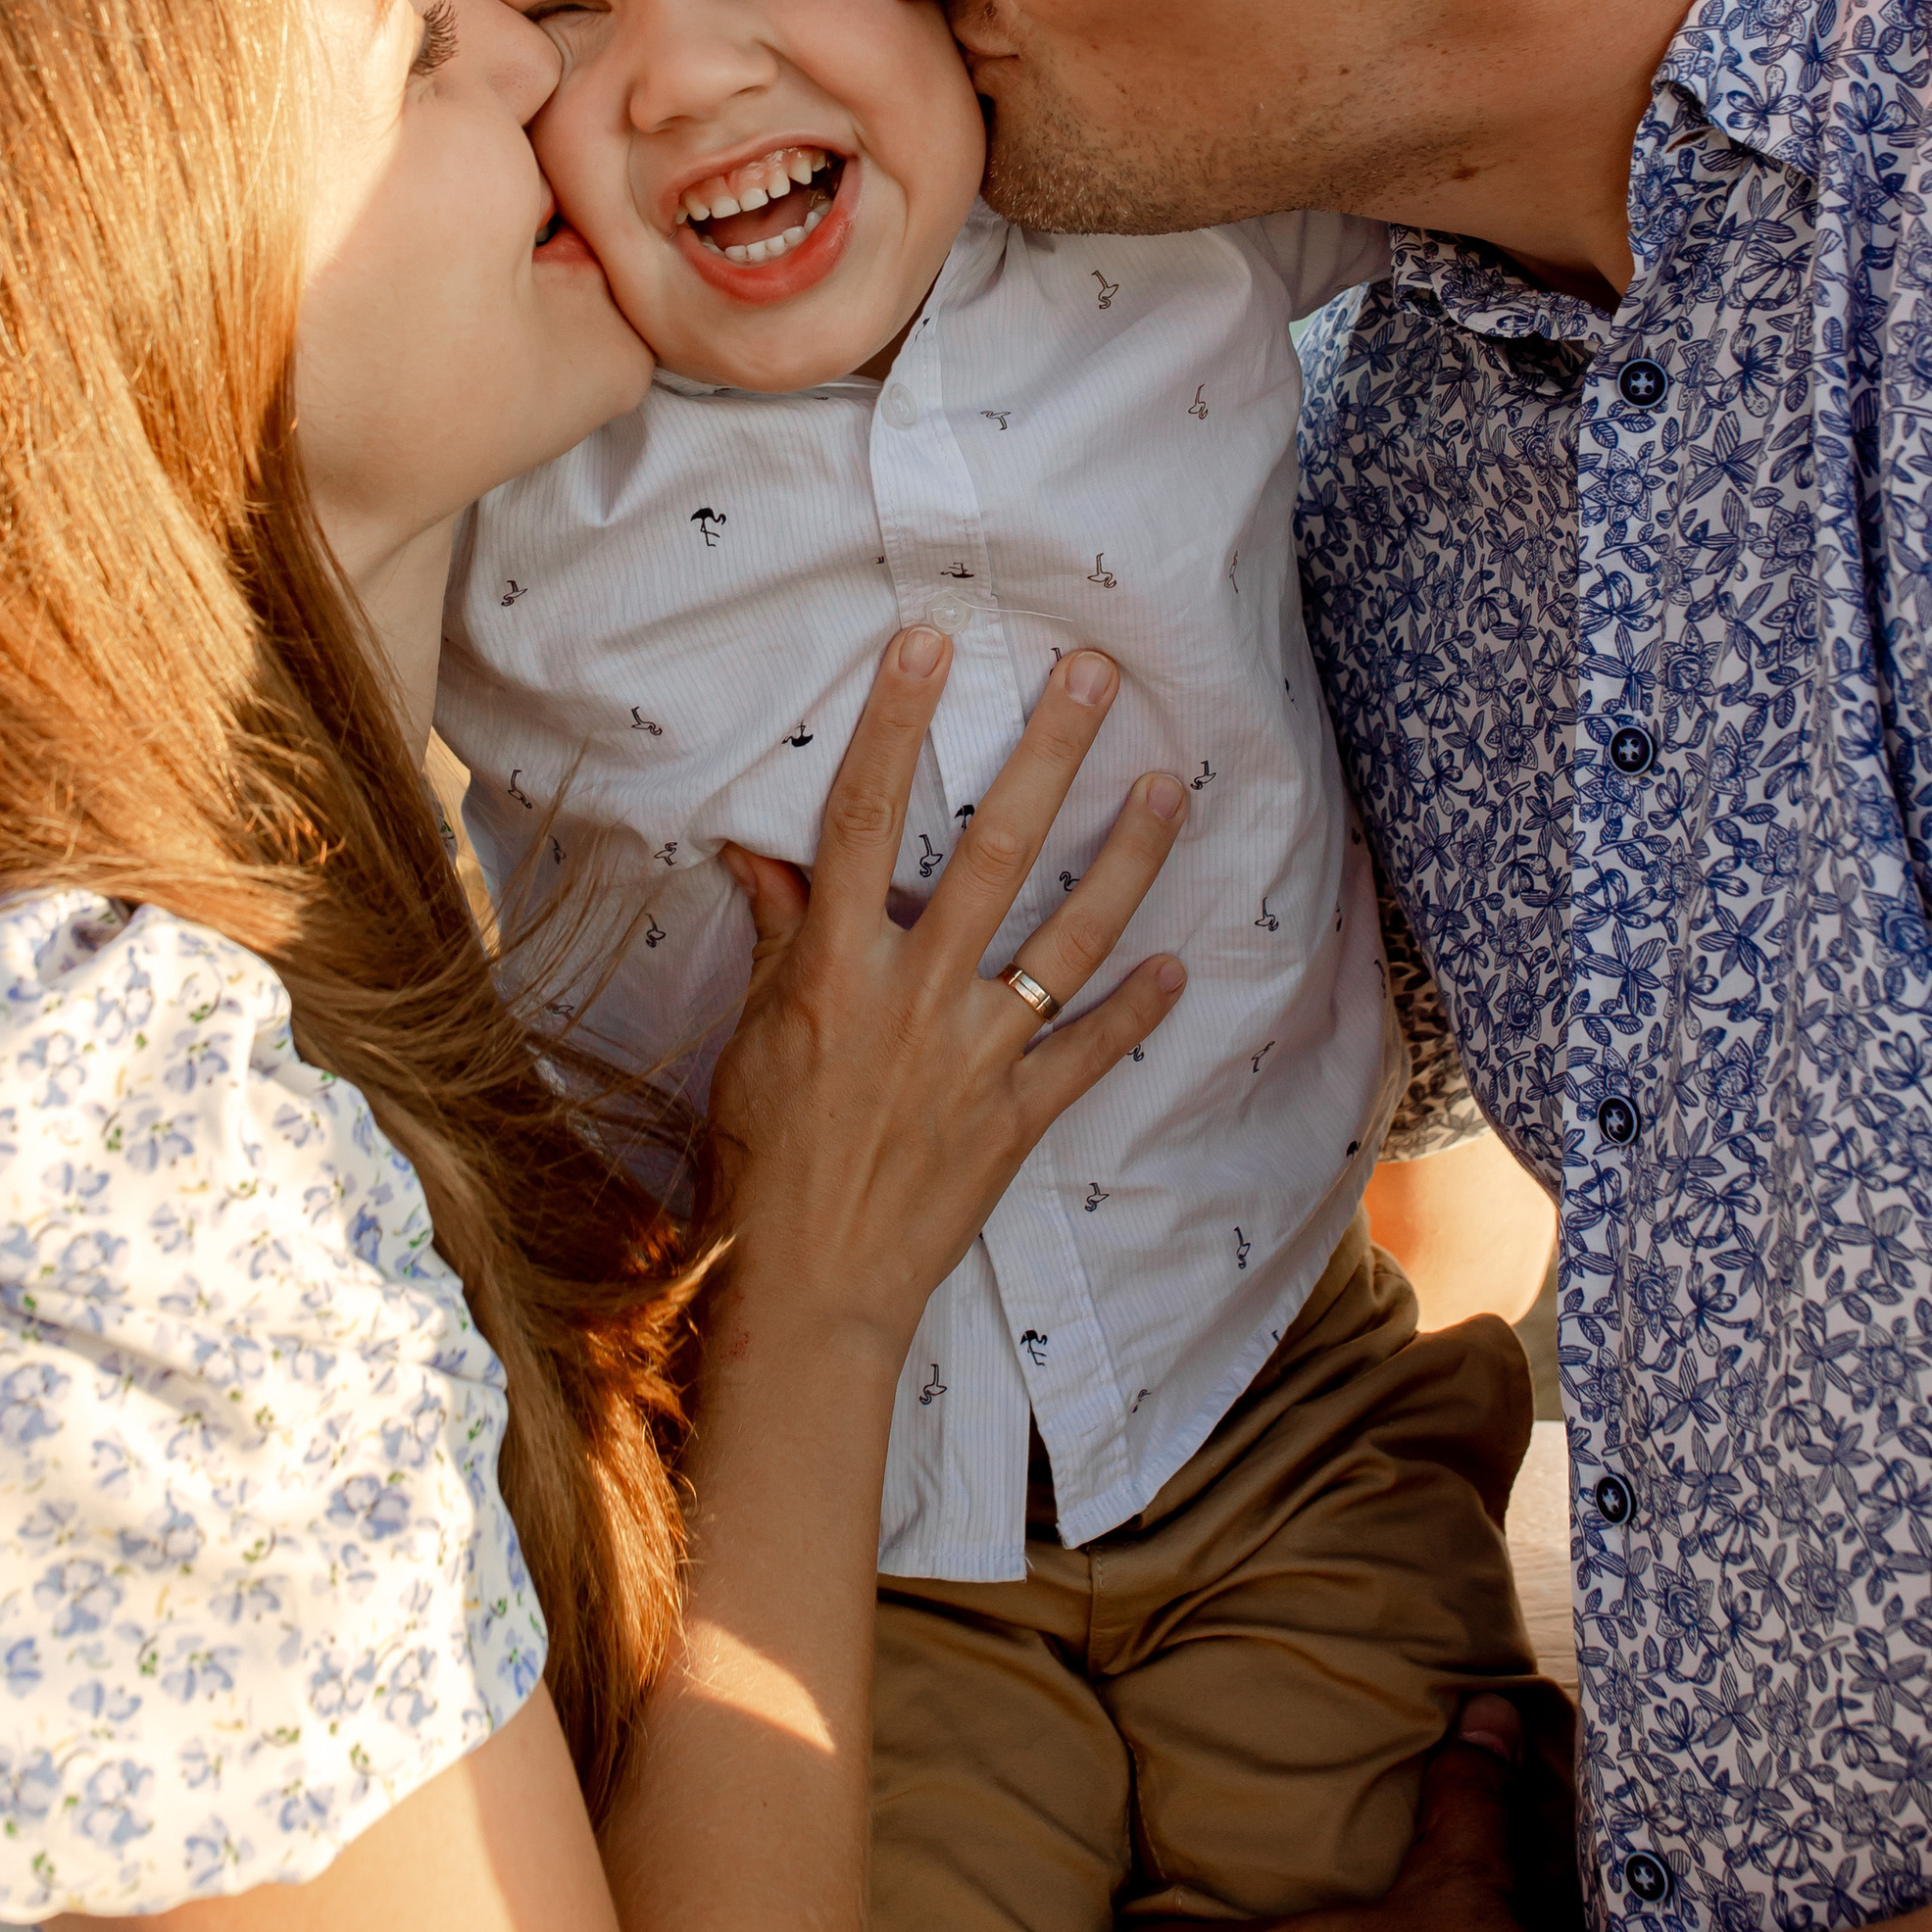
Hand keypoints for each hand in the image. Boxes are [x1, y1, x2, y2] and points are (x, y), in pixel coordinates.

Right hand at [706, 629, 1185, 1351]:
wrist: (804, 1287)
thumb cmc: (759, 1155)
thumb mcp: (752, 1033)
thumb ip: (778, 937)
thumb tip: (761, 850)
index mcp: (833, 967)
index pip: (864, 819)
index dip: (894, 726)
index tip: (928, 645)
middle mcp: (913, 997)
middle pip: (993, 853)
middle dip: (1048, 756)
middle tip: (1097, 676)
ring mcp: (975, 1057)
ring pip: (1068, 939)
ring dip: (1126, 860)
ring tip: (1170, 788)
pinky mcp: (1017, 1118)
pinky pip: (1091, 1052)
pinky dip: (1138, 1011)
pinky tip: (1180, 967)